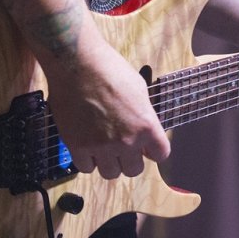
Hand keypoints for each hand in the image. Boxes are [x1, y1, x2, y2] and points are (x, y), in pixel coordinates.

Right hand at [42, 35, 168, 179]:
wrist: (77, 63)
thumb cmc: (109, 69)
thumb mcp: (139, 88)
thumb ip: (143, 114)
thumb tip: (143, 126)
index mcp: (146, 125)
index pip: (160, 154)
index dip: (153, 150)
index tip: (147, 148)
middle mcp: (126, 141)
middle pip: (134, 170)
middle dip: (130, 159)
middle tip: (122, 148)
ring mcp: (101, 146)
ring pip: (110, 173)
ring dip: (109, 163)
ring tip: (103, 148)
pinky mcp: (78, 146)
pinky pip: (86, 168)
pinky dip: (87, 160)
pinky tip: (87, 147)